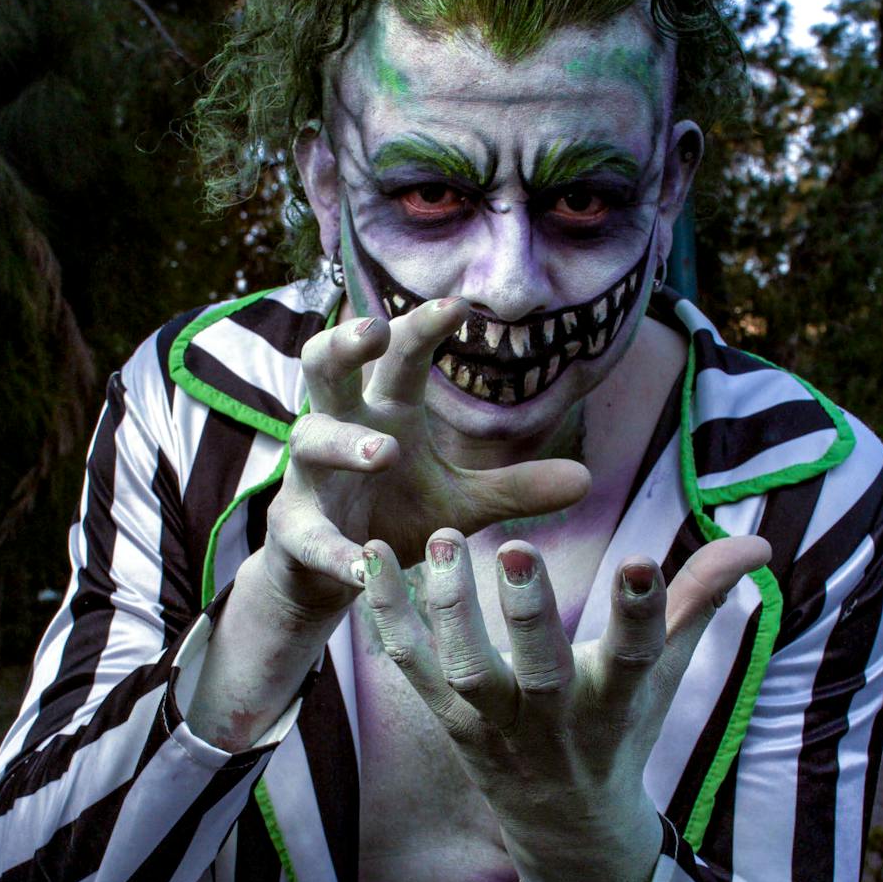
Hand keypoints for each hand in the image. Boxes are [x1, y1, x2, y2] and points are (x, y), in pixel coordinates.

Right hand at [264, 301, 590, 616]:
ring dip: (345, 443)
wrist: (333, 576)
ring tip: (388, 452)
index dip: (422, 327)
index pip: (399, 357)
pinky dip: (336, 550)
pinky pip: (310, 534)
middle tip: (373, 330)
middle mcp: (338, 429)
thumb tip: (586, 479)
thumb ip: (514, 489)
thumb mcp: (461, 504)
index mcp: (383, 413)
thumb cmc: (394, 517)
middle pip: (324, 368)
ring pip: (310, 440)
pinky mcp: (295, 531)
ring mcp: (309, 478)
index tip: (460, 305)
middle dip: (342, 344)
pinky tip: (363, 564)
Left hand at [359, 527, 770, 881]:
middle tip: (514, 549)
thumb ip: (699, 600)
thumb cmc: (620, 731)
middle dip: (527, 614)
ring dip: (448, 606)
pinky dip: (385, 615)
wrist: (563, 826)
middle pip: (538, 670)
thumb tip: (758, 541)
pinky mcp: (445, 719)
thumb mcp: (663, 675)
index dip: (640, 612)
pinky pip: (409, 667)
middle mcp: (552, 719)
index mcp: (614, 703)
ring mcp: (492, 724)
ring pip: (466, 671)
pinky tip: (368, 556)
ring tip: (441, 538)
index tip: (641, 559)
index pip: (633, 656)